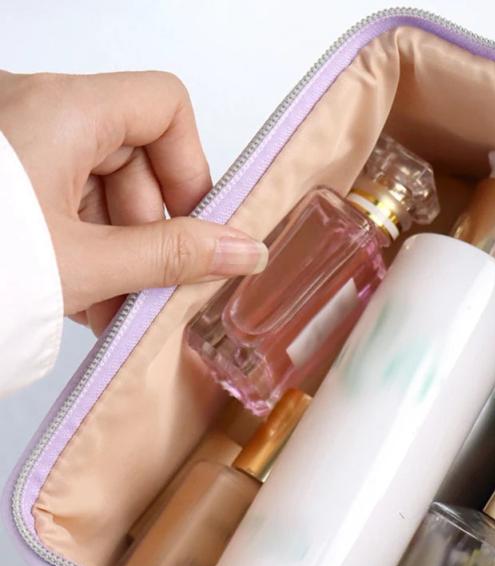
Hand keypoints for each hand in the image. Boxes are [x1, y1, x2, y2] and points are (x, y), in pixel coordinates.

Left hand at [0, 70, 267, 334]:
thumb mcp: (89, 264)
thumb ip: (176, 256)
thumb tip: (246, 250)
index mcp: (61, 110)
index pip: (164, 106)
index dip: (191, 168)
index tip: (193, 228)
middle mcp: (36, 111)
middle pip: (135, 154)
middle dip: (151, 230)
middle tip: (151, 286)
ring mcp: (15, 144)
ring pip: (100, 186)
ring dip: (120, 251)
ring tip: (112, 307)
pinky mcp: (1, 180)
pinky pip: (64, 201)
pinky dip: (85, 249)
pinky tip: (84, 298)